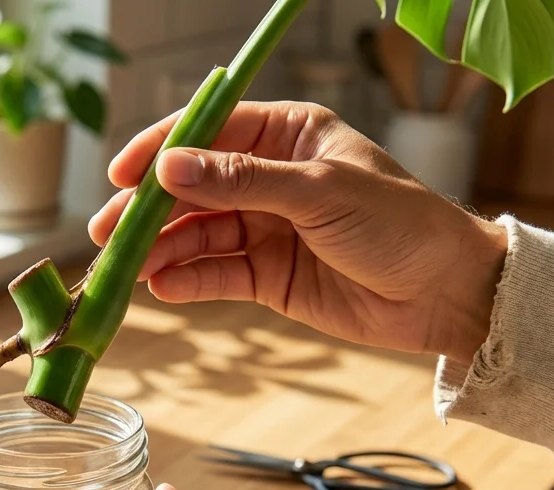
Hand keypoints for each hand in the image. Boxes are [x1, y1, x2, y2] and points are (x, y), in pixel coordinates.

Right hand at [90, 102, 507, 364]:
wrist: (446, 293)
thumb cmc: (400, 223)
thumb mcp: (319, 192)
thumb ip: (241, 181)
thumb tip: (170, 167)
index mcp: (287, 135)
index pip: (209, 132)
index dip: (161, 151)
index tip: (122, 175)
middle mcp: (269, 178)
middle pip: (192, 188)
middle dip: (148, 210)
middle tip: (107, 233)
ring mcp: (266, 229)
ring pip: (197, 235)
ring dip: (161, 251)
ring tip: (128, 269)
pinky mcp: (268, 276)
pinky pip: (216, 274)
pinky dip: (188, 281)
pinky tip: (163, 287)